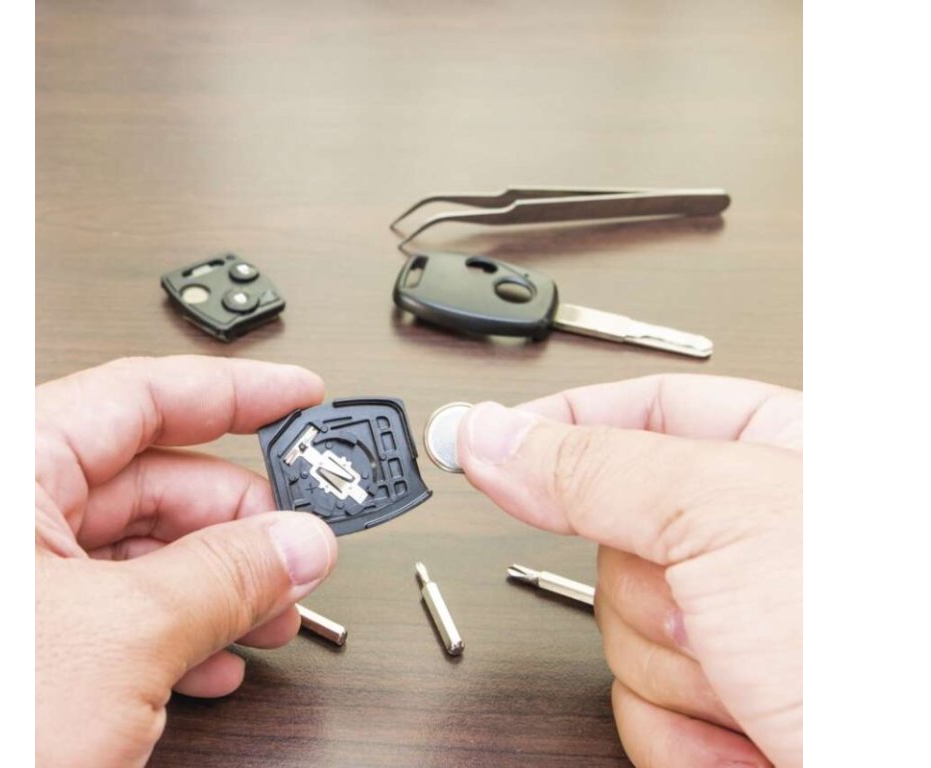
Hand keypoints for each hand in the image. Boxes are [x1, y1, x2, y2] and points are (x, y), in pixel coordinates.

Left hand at [35, 356, 337, 766]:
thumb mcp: (120, 639)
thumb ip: (225, 576)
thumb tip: (297, 542)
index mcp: (1, 469)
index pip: (140, 394)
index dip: (233, 393)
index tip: (296, 399)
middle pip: (149, 481)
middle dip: (237, 518)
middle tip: (297, 545)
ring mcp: (6, 581)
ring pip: (139, 552)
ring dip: (218, 584)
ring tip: (270, 615)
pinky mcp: (15, 640)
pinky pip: (114, 609)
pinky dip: (176, 630)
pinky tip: (214, 661)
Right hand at [457, 375, 801, 767]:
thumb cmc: (892, 649)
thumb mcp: (729, 516)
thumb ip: (596, 467)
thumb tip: (496, 435)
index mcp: (784, 454)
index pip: (641, 410)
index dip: (559, 426)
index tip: (482, 442)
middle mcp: (760, 541)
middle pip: (616, 537)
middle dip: (654, 591)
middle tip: (717, 605)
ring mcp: (742, 630)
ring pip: (621, 633)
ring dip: (678, 670)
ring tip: (761, 677)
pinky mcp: (727, 711)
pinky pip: (643, 713)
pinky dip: (689, 738)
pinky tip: (758, 733)